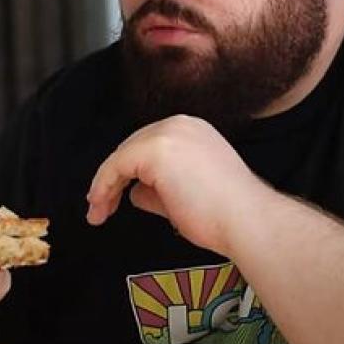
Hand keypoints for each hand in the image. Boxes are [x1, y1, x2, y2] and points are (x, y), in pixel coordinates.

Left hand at [86, 115, 274, 255]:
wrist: (246, 219)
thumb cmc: (226, 214)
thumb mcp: (187, 192)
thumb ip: (159, 187)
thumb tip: (136, 192)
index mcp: (194, 131)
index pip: (149, 146)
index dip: (129, 172)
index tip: (116, 197)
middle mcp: (181, 125)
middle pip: (132, 147)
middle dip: (113, 178)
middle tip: (100, 207)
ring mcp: (168, 134)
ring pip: (122, 156)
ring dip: (105, 185)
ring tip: (98, 213)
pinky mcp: (155, 150)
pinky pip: (116, 166)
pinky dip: (103, 186)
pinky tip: (100, 206)